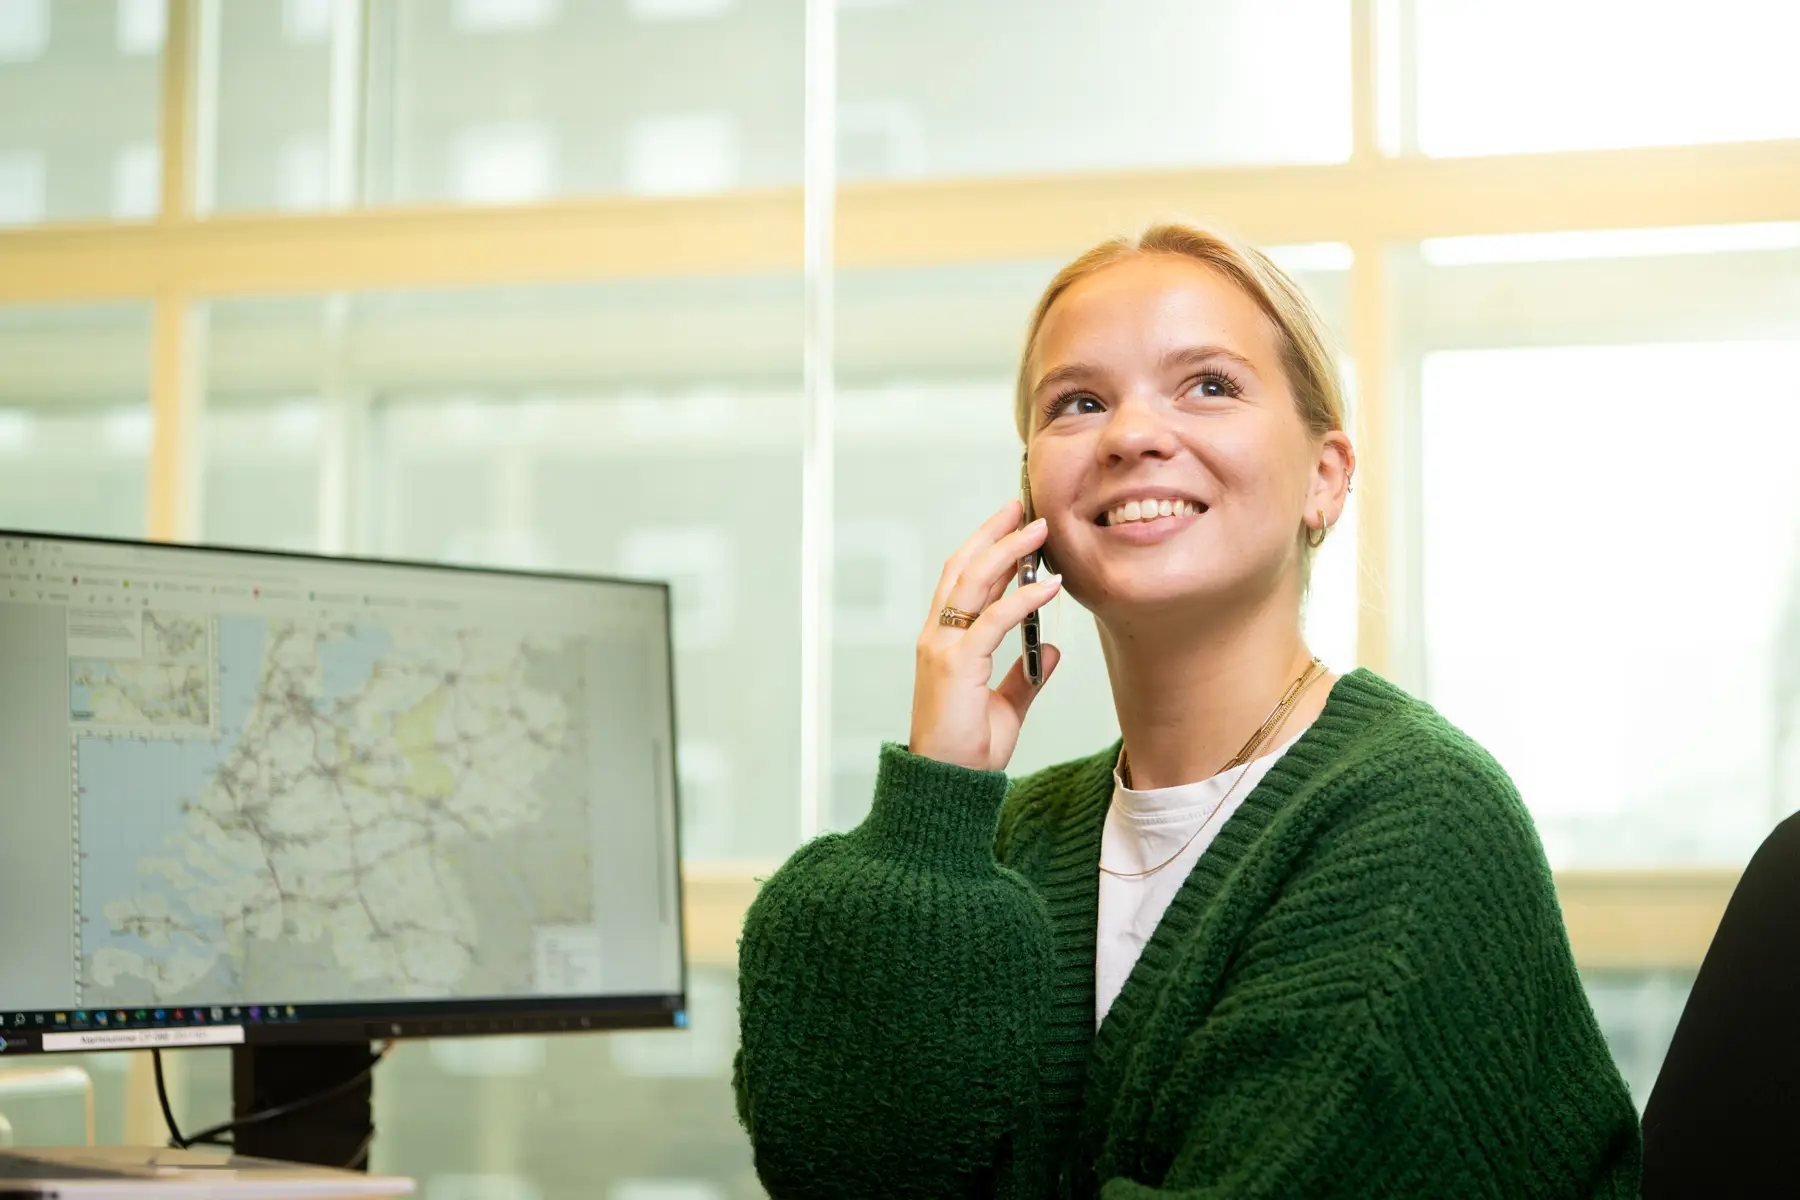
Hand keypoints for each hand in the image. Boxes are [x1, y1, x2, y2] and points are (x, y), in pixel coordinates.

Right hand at [908, 499, 1064, 772]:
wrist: (947, 784)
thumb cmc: (967, 750)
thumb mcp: (1006, 706)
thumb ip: (1025, 676)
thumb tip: (1050, 650)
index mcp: (943, 642)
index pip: (962, 580)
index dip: (986, 547)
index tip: (1014, 524)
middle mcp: (937, 636)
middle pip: (964, 567)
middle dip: (994, 533)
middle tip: (1024, 507)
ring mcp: (943, 647)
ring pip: (974, 582)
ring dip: (1009, 551)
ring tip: (1040, 529)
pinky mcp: (957, 664)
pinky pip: (994, 620)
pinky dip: (1023, 598)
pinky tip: (1050, 585)